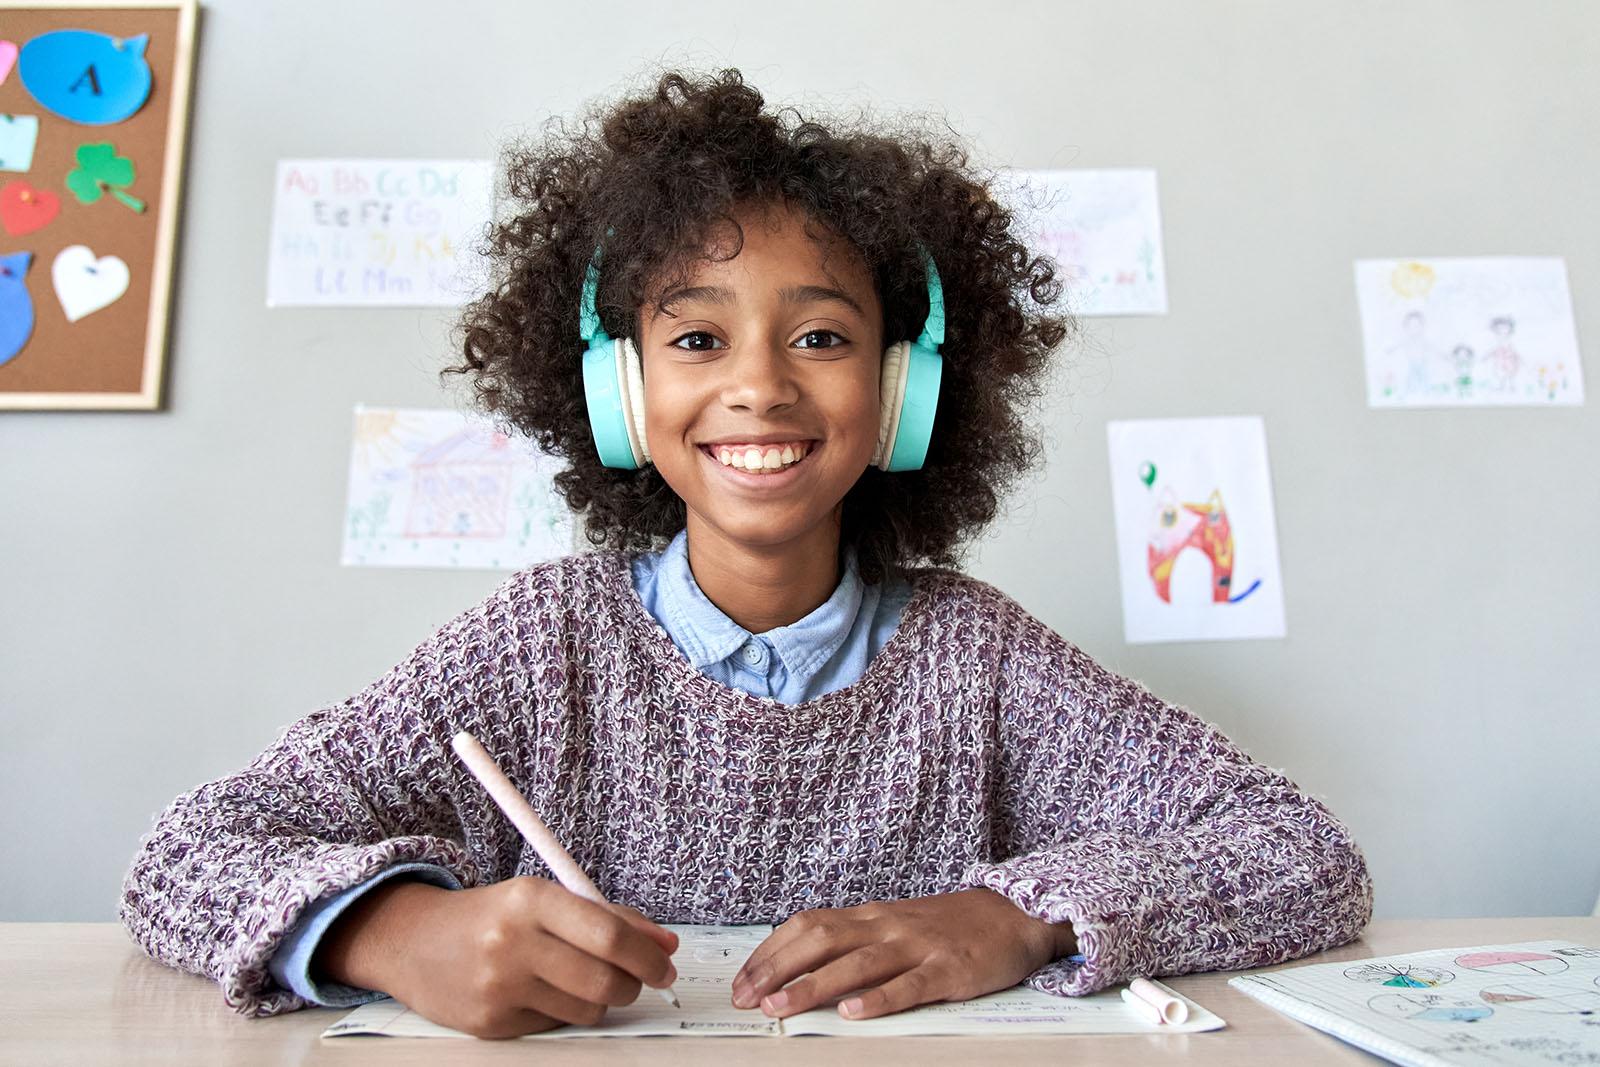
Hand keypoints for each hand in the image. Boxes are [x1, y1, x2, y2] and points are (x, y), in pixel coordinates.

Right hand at [317, 876, 678, 1038]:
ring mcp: (499, 987)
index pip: (607, 934)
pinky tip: (543, 991)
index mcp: (531, 899)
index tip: (665, 963)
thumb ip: (607, 916)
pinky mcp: (491, 1024)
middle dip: (633, 984)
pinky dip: (563, 1011)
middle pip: (603, 980)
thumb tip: (664, 943)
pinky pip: (556, 1025)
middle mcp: (512, 942)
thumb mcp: (546, 899)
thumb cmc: (491, 917)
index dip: (647, 955)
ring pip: (586, 1009)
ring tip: (585, 980)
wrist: (415, 943)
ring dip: (601, 999)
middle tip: (637, 979)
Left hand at [730, 888, 1075, 1020]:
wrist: (1013, 914)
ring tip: (781, 1007)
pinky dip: (880, 998)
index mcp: (869, 916)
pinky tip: (856, 1013)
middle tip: (746, 998)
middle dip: (777, 969)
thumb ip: (853, 941)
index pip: (807, 925)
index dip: (770, 952)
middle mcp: (886, 926)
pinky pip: (910, 984)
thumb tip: (800, 965)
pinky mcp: (949, 969)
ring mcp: (917, 946)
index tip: (742, 980)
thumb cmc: (948, 926)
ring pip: (856, 963)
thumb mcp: (894, 924)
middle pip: (820, 939)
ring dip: (813, 985)